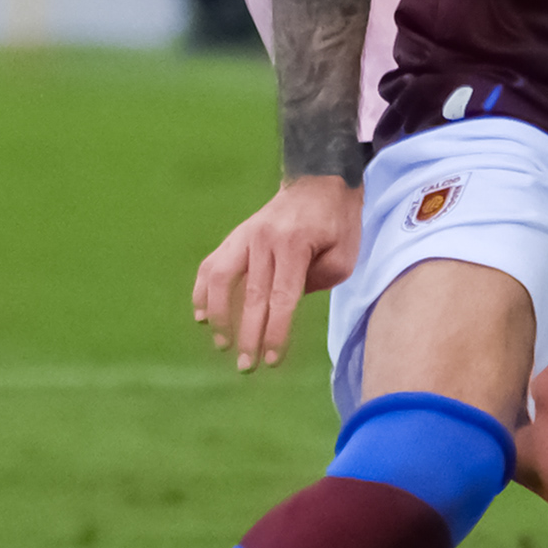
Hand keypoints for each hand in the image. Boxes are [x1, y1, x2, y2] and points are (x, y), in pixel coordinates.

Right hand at [190, 173, 361, 373]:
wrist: (319, 181)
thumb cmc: (337, 223)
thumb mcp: (345, 254)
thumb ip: (318, 282)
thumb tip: (285, 305)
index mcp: (295, 245)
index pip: (281, 298)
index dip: (275, 332)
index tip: (271, 360)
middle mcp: (264, 239)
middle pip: (252, 295)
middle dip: (248, 335)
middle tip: (247, 366)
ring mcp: (245, 235)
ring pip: (221, 278)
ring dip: (219, 315)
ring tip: (222, 343)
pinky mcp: (235, 236)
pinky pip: (211, 265)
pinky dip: (202, 291)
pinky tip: (202, 316)